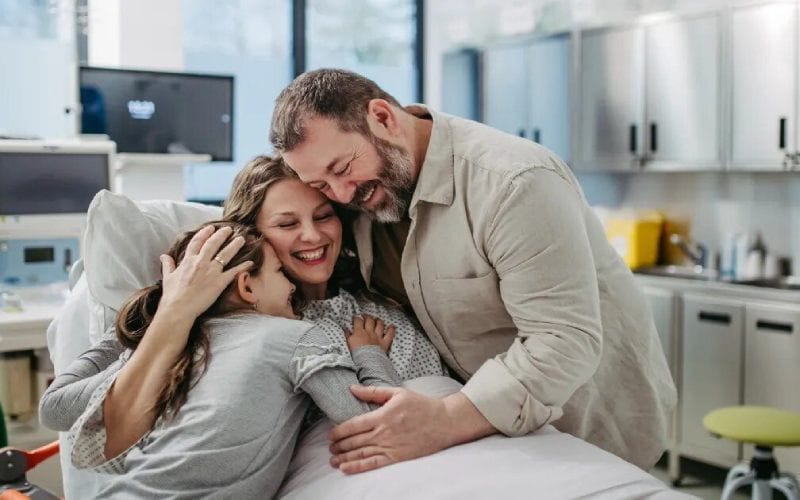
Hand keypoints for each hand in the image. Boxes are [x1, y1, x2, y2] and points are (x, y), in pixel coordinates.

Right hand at [158, 225, 252, 321]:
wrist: (179, 308)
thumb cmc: (172, 295)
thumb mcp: (168, 277)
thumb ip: (168, 265)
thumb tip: (163, 256)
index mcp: (188, 260)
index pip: (197, 242)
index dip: (205, 233)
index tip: (211, 228)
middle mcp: (201, 262)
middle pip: (213, 244)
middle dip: (222, 234)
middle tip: (229, 229)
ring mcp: (212, 271)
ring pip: (226, 254)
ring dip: (235, 245)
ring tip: (242, 239)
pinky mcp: (220, 281)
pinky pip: (234, 271)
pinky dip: (243, 266)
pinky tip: (250, 262)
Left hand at [326, 387, 454, 473]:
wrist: (443, 422)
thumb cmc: (421, 405)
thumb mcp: (397, 392)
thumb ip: (373, 391)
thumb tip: (352, 388)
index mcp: (383, 415)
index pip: (354, 424)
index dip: (339, 431)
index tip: (331, 434)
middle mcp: (384, 432)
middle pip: (354, 441)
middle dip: (339, 445)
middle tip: (329, 447)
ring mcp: (390, 446)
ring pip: (361, 453)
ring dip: (344, 458)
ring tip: (332, 460)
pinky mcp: (397, 457)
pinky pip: (374, 464)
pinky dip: (358, 467)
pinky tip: (346, 468)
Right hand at [345, 315, 394, 352]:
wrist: (367, 362)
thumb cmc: (357, 354)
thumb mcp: (349, 344)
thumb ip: (348, 335)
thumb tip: (346, 329)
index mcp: (359, 332)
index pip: (358, 321)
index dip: (356, 317)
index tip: (355, 317)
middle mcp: (369, 332)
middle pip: (369, 320)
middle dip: (367, 316)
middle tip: (365, 316)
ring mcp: (378, 336)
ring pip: (380, 324)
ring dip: (378, 320)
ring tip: (377, 319)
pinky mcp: (385, 342)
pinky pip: (390, 334)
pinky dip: (391, 329)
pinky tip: (392, 326)